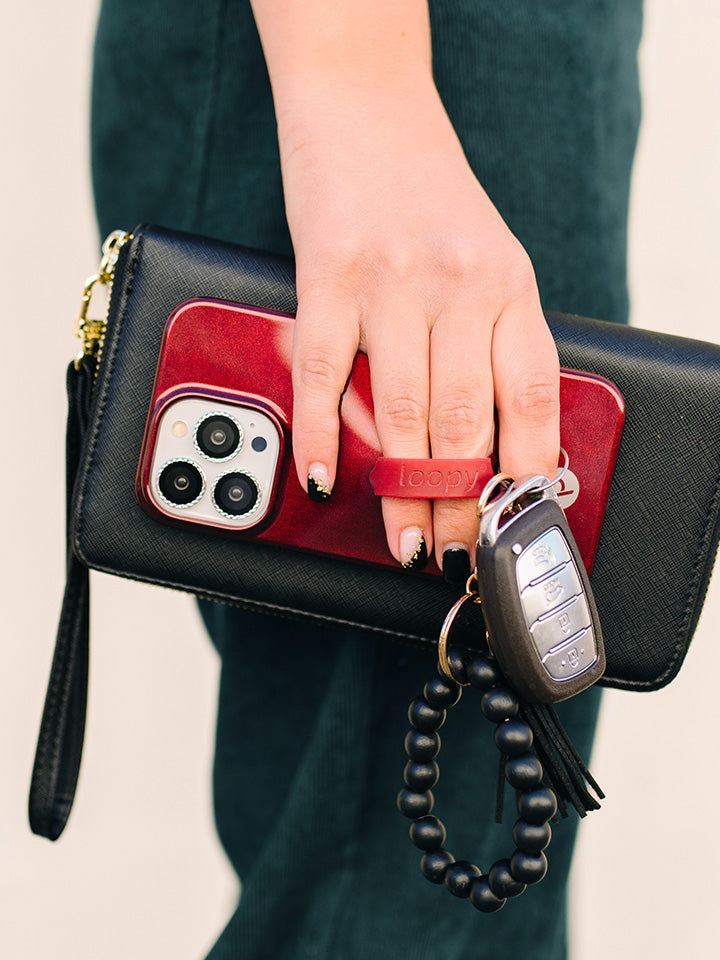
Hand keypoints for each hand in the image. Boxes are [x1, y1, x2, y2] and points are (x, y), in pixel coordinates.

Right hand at [278, 77, 559, 571]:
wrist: (365, 108)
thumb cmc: (427, 193)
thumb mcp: (490, 259)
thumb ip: (495, 339)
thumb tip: (491, 440)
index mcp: (509, 284)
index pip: (531, 399)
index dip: (525, 475)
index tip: (513, 523)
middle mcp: (458, 283)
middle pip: (464, 421)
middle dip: (457, 504)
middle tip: (451, 554)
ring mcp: (391, 281)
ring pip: (402, 410)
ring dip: (400, 491)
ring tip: (402, 541)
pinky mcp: (328, 276)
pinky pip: (326, 373)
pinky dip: (323, 434)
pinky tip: (323, 474)